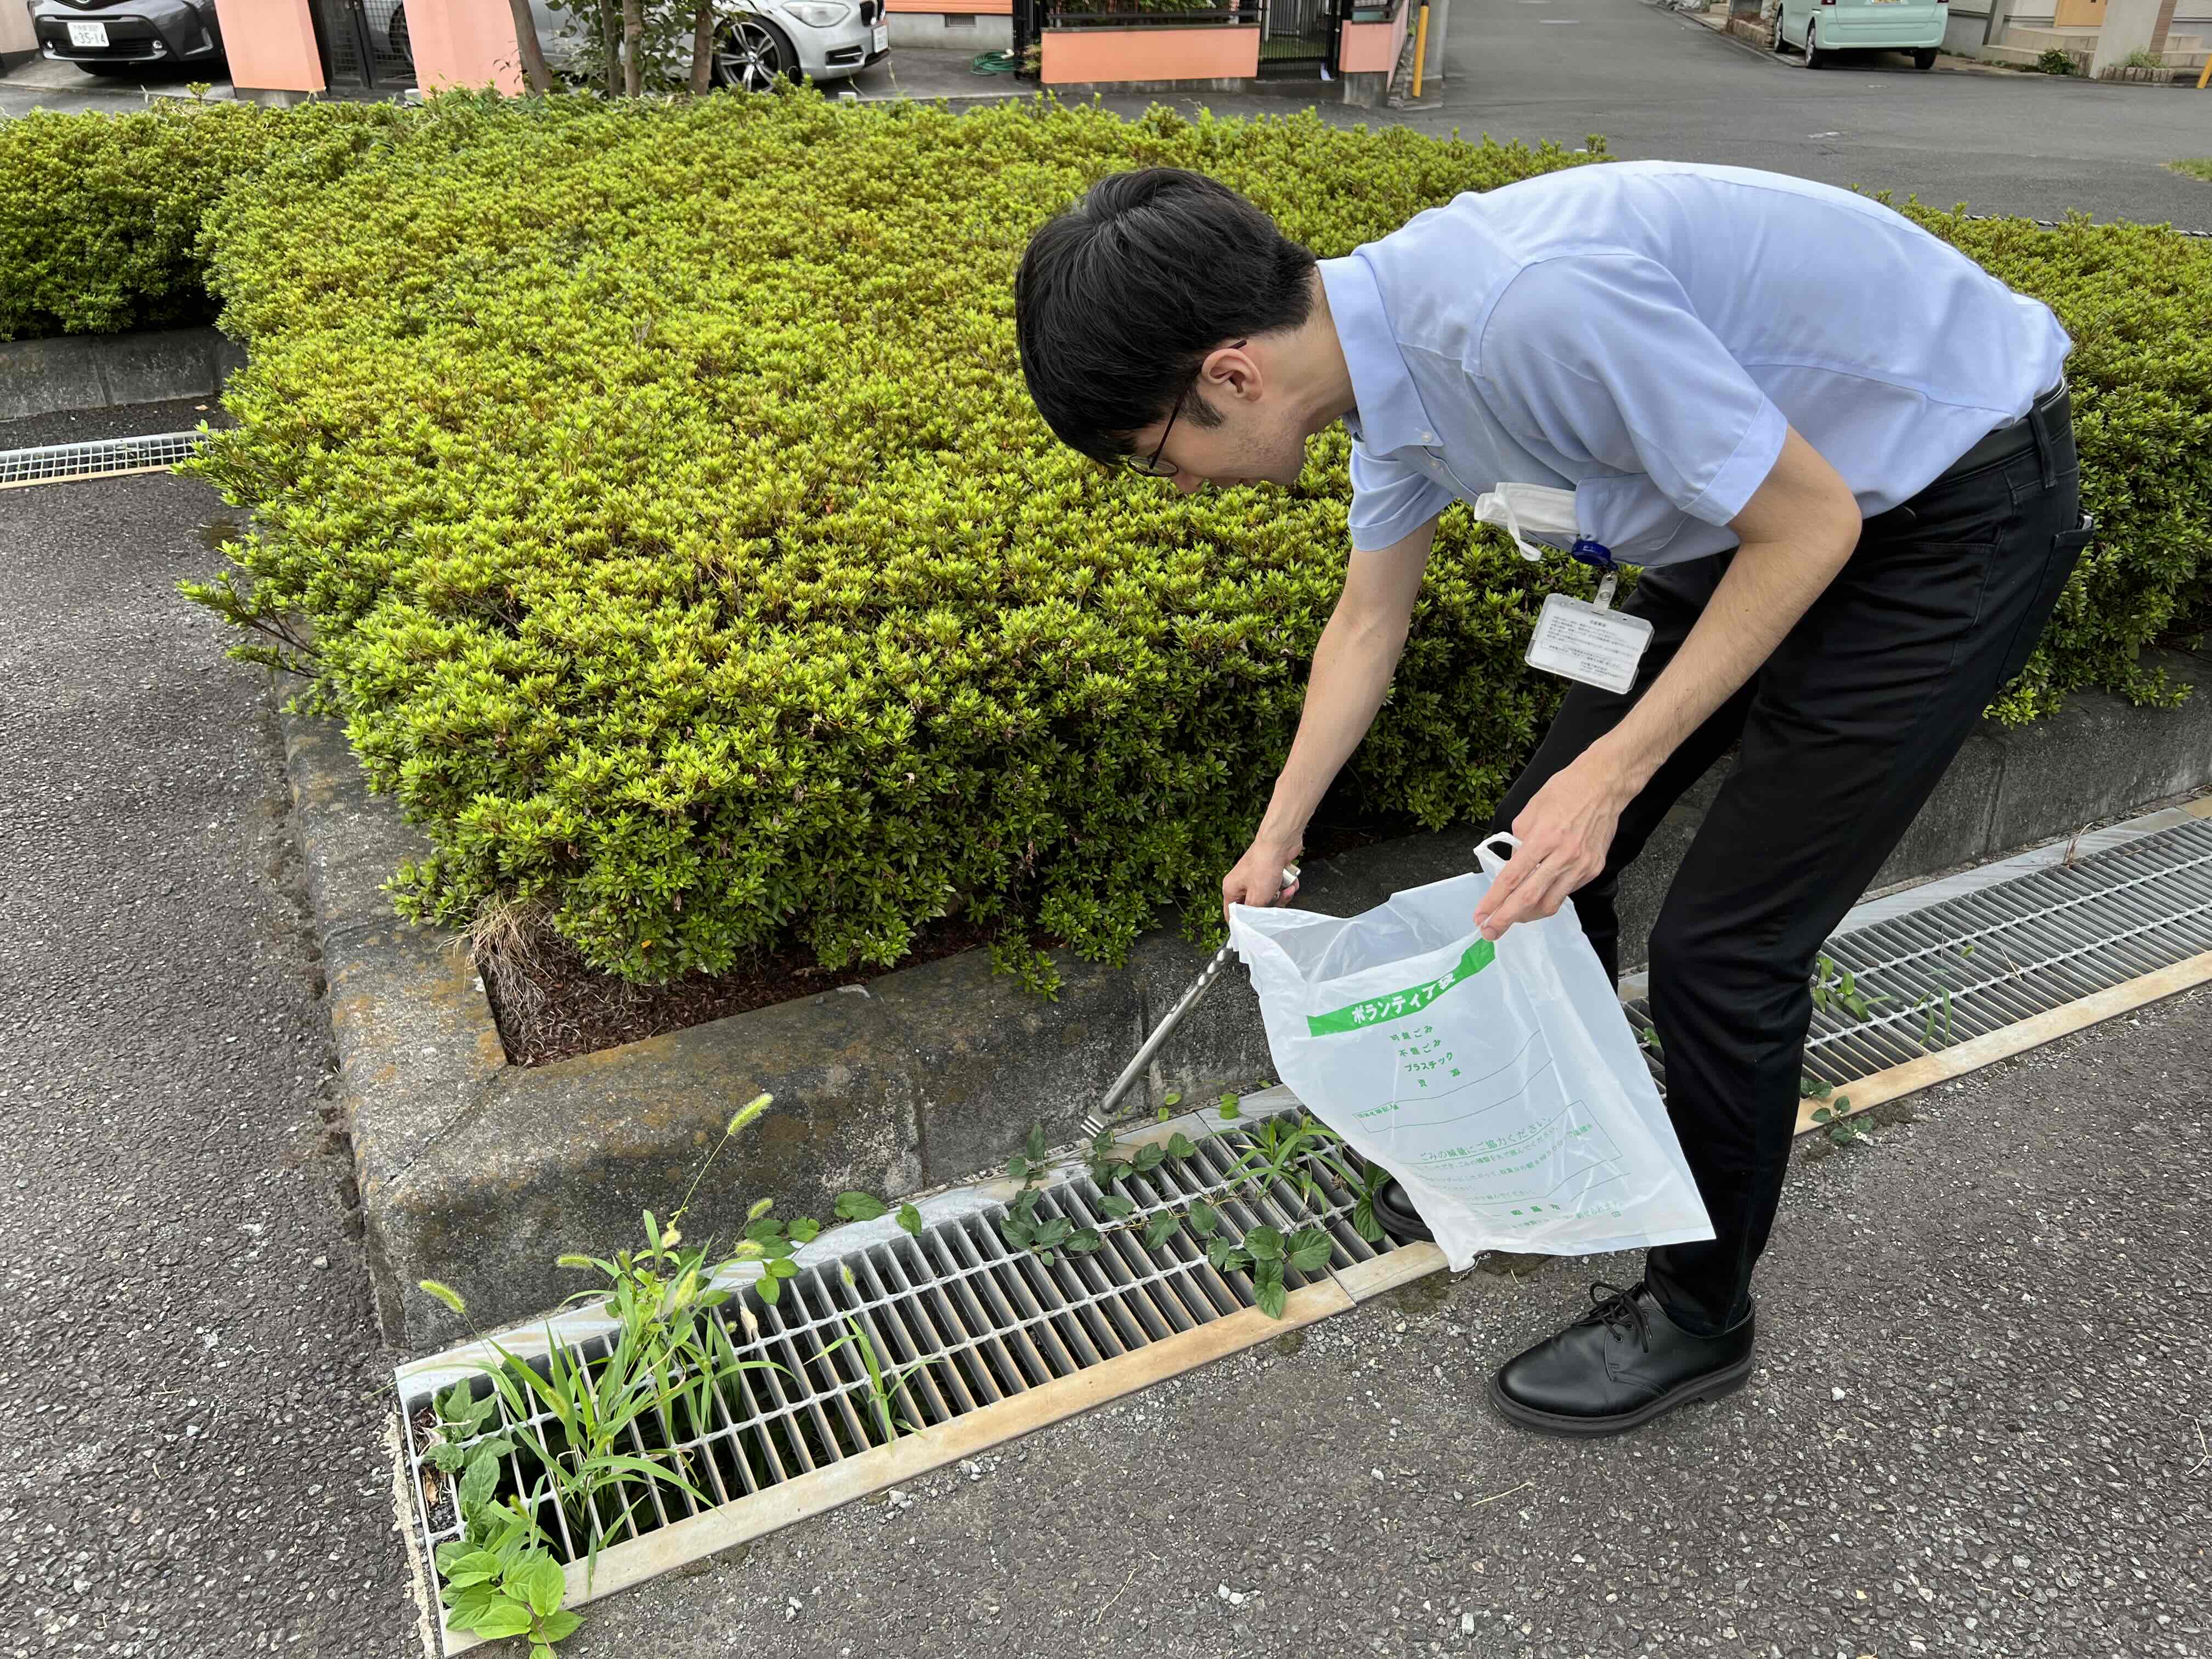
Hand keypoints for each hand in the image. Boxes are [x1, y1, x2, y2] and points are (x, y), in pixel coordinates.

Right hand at [1222, 833, 1304, 924]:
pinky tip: (1290, 881)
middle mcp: (1242, 883)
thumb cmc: (1264, 864)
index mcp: (1231, 888)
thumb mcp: (1257, 897)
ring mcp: (1256, 877)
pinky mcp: (1269, 873)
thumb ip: (1253, 914)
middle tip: (1276, 900)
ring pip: (1269, 898)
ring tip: (1286, 887)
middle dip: (1270, 905)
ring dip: (1281, 895)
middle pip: (1254, 907)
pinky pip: (1277, 887)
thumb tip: (1252, 923)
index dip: (1242, 922)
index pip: (1231, 913)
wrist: (1280, 842)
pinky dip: (1285, 886)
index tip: (1254, 926)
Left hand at [1471, 754, 1633, 940]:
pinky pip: (1566, 891)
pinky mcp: (1593, 869)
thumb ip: (1518, 844)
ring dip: (1528, 914)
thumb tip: (1512, 869)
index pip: (1511, 879)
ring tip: (1512, 916)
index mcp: (1542, 839)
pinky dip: (1549, 896)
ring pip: (1551, 903)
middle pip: (1529, 898)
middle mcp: (1563, 856)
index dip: (1493, 901)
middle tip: (1490, 932)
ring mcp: (1581, 866)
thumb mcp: (1529, 813)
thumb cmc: (1564, 791)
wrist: (1603, 785)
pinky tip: (1539, 893)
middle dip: (1506, 919)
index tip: (1480, 916)